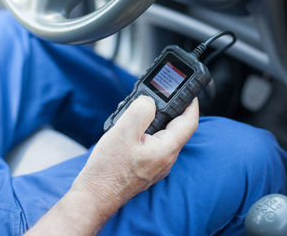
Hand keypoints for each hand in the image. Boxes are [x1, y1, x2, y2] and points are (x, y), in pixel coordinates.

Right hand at [71, 96, 198, 218]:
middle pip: (176, 127)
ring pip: (162, 135)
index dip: (191, 103)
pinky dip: (144, 132)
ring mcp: (156, 165)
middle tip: (154, 97)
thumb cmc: (108, 169)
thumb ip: (141, 111)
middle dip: (167, 109)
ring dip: (152, 120)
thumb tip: (150, 101)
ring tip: (135, 111)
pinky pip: (152, 144)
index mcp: (166, 149)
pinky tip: (129, 129)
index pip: (189, 122)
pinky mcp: (146, 167)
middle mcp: (166, 159)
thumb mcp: (124, 131)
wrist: (95, 196)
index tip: (187, 90)